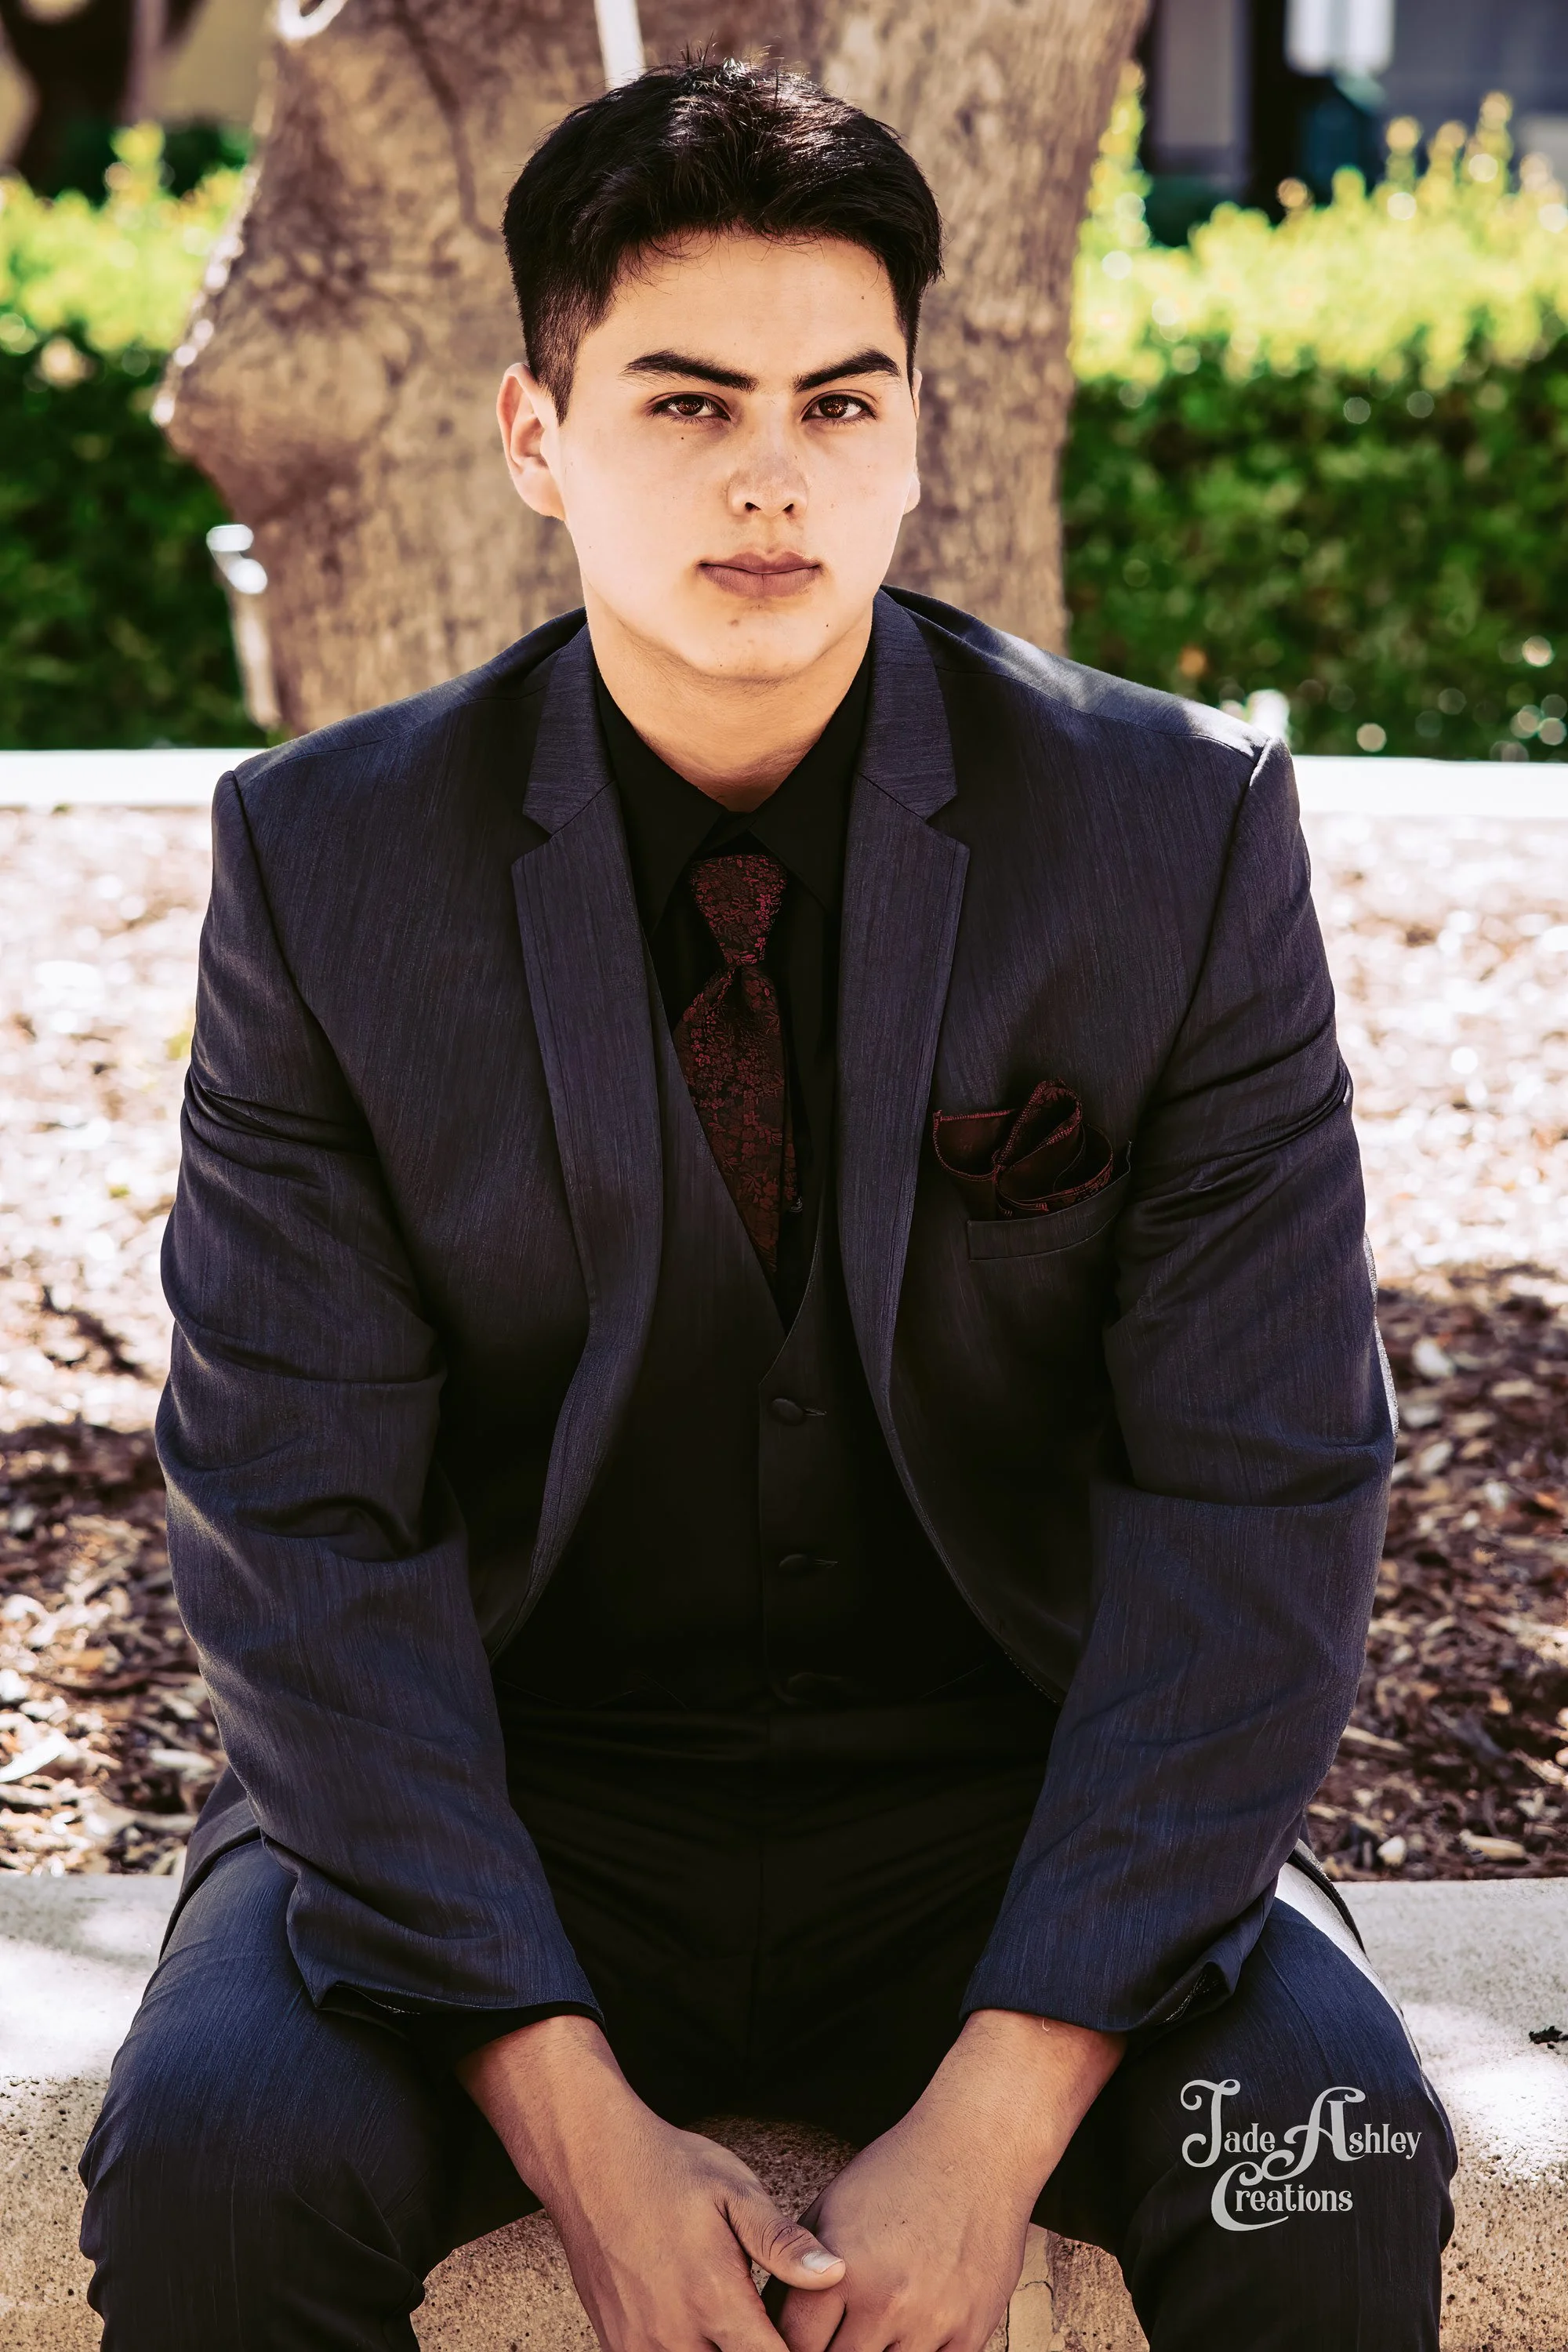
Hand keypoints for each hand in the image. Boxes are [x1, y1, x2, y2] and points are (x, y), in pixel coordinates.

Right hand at [458, 2014, 844, 2350]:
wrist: (590, 2159)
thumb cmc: (669, 2169)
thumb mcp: (734, 2191)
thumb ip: (782, 2242)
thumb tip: (836, 2274)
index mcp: (714, 2300)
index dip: (797, 2351)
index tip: (808, 2336)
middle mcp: (674, 2336)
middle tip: (767, 2325)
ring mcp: (638, 2346)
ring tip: (735, 2327)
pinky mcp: (616, 2344)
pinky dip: (687, 2350)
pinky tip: (702, 2330)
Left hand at [769, 2010, 1122, 2351]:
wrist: (974, 2148)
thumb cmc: (896, 2172)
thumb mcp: (828, 2208)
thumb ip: (794, 2269)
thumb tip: (769, 2321)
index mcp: (841, 2269)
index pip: (794, 2344)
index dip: (788, 2344)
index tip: (794, 2338)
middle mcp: (886, 2301)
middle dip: (830, 2349)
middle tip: (836, 2330)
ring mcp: (932, 2320)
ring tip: (871, 2328)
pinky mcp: (971, 2331)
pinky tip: (908, 2331)